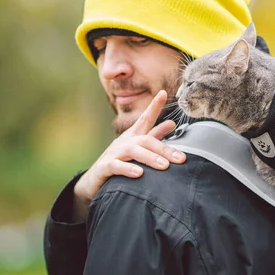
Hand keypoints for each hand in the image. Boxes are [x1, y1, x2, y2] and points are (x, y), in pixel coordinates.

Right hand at [72, 90, 185, 221]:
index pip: (145, 119)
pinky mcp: (104, 168)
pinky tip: (139, 173)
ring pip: (132, 151)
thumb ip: (154, 136)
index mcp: (133, 136)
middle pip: (145, 140)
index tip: (163, 93)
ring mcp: (113, 154)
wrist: (93, 182)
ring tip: (164, 166)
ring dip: (150, 158)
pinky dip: (127, 169)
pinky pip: (115, 166)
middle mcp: (123, 142)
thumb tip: (172, 123)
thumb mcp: (138, 148)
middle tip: (180, 158)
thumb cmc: (119, 163)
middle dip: (164, 148)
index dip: (154, 106)